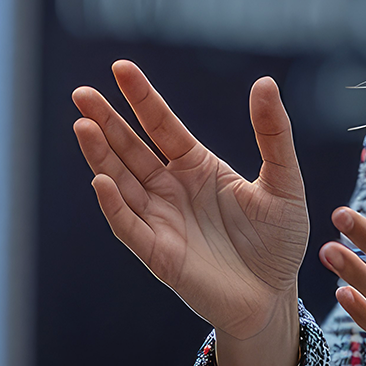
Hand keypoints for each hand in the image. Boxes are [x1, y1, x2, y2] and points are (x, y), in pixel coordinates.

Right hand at [73, 62, 308, 344]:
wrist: (274, 297)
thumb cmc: (278, 242)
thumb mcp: (284, 181)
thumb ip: (273, 134)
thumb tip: (265, 82)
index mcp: (196, 166)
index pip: (161, 124)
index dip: (141, 98)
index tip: (121, 67)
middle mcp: (170, 189)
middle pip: (130, 148)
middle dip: (105, 121)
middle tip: (81, 93)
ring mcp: (160, 220)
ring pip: (121, 181)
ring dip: (101, 155)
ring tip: (83, 125)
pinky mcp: (158, 254)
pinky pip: (129, 225)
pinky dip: (114, 204)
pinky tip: (102, 180)